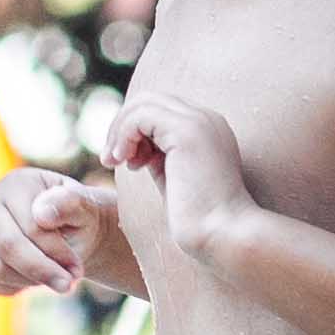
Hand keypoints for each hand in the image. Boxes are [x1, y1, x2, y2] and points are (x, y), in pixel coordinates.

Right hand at [0, 167, 108, 297]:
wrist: (70, 232)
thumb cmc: (78, 217)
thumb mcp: (85, 207)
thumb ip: (69, 204)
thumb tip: (41, 214)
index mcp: (18, 183)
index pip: (31, 225)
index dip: (55, 252)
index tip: (77, 268)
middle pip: (8, 246)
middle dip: (41, 271)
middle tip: (68, 285)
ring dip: (31, 281)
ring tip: (56, 278)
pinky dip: (13, 287)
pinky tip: (34, 279)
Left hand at [110, 95, 252, 250]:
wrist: (222, 234)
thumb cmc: (198, 218)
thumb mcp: (173, 178)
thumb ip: (158, 156)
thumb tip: (133, 147)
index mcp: (208, 128)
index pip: (161, 110)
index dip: (136, 131)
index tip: (127, 162)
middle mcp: (207, 118)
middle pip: (150, 100)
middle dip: (123, 126)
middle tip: (111, 158)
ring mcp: (199, 121)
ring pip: (144, 103)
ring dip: (120, 130)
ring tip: (113, 161)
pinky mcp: (187, 131)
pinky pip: (142, 116)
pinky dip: (124, 134)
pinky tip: (124, 160)